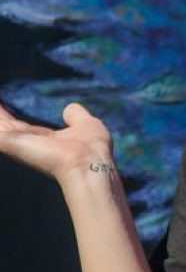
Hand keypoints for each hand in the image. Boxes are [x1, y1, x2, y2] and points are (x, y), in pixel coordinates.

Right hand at [0, 101, 114, 186]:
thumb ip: (75, 116)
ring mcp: (14, 143)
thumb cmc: (91, 147)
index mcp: (40, 139)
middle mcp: (24, 143)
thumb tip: (69, 108)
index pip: (17, 127)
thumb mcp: (85, 125)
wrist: (87, 163)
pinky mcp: (8, 141)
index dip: (6, 116)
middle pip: (2, 125)